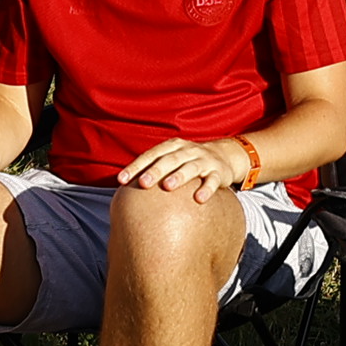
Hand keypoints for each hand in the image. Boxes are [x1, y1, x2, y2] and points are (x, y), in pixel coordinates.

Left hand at [119, 135, 250, 197]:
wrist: (224, 156)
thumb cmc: (187, 162)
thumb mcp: (171, 160)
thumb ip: (152, 169)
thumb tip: (122, 188)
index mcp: (172, 146)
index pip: (151, 155)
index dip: (136, 166)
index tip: (121, 181)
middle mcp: (187, 151)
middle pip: (169, 159)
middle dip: (155, 171)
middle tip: (143, 183)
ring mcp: (204, 160)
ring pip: (190, 167)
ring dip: (179, 176)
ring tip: (168, 186)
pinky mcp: (219, 172)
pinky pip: (212, 180)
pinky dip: (207, 188)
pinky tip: (199, 199)